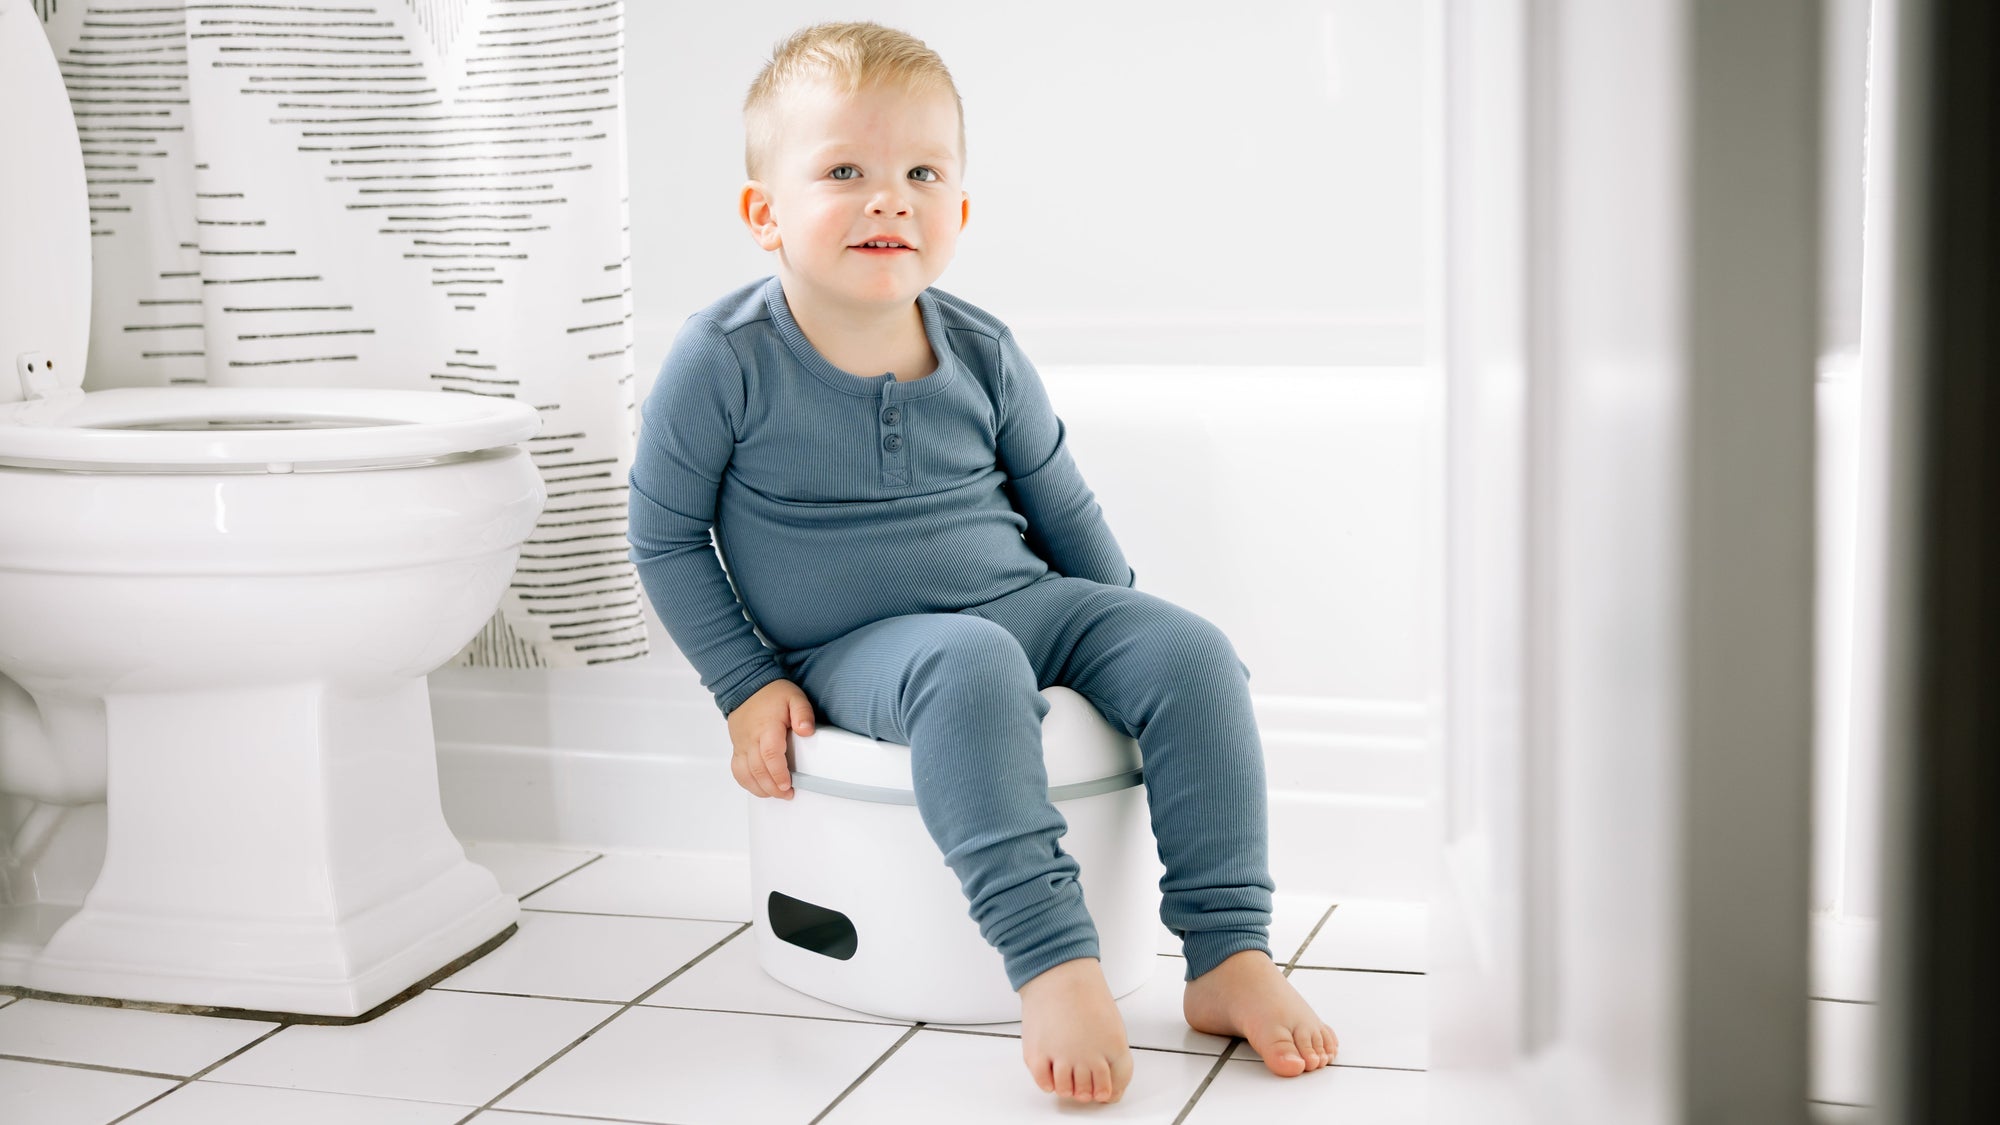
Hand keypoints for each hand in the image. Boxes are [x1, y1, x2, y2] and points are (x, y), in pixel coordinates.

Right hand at [726, 678, 815, 799]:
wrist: (746, 687)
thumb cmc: (772, 694)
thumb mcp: (795, 697)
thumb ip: (803, 713)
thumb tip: (806, 731)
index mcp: (767, 727)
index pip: (770, 755)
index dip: (778, 774)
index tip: (787, 785)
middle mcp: (751, 738)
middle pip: (758, 769)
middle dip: (772, 787)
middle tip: (787, 794)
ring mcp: (741, 745)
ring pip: (745, 773)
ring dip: (760, 788)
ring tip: (775, 793)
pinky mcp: (737, 748)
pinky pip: (737, 770)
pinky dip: (747, 783)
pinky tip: (759, 788)